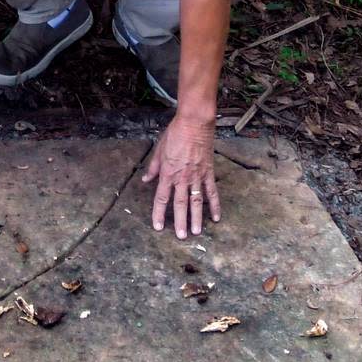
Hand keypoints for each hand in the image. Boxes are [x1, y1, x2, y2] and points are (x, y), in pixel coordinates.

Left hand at [143, 116, 220, 237]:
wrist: (195, 123)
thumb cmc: (175, 134)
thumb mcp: (159, 150)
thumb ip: (153, 168)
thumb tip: (145, 180)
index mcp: (168, 173)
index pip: (162, 198)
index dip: (159, 214)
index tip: (158, 227)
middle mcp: (182, 178)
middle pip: (180, 204)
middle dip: (180, 222)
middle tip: (181, 237)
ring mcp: (197, 176)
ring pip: (196, 202)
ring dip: (197, 218)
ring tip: (197, 233)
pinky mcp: (209, 173)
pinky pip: (212, 192)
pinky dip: (215, 205)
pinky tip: (216, 217)